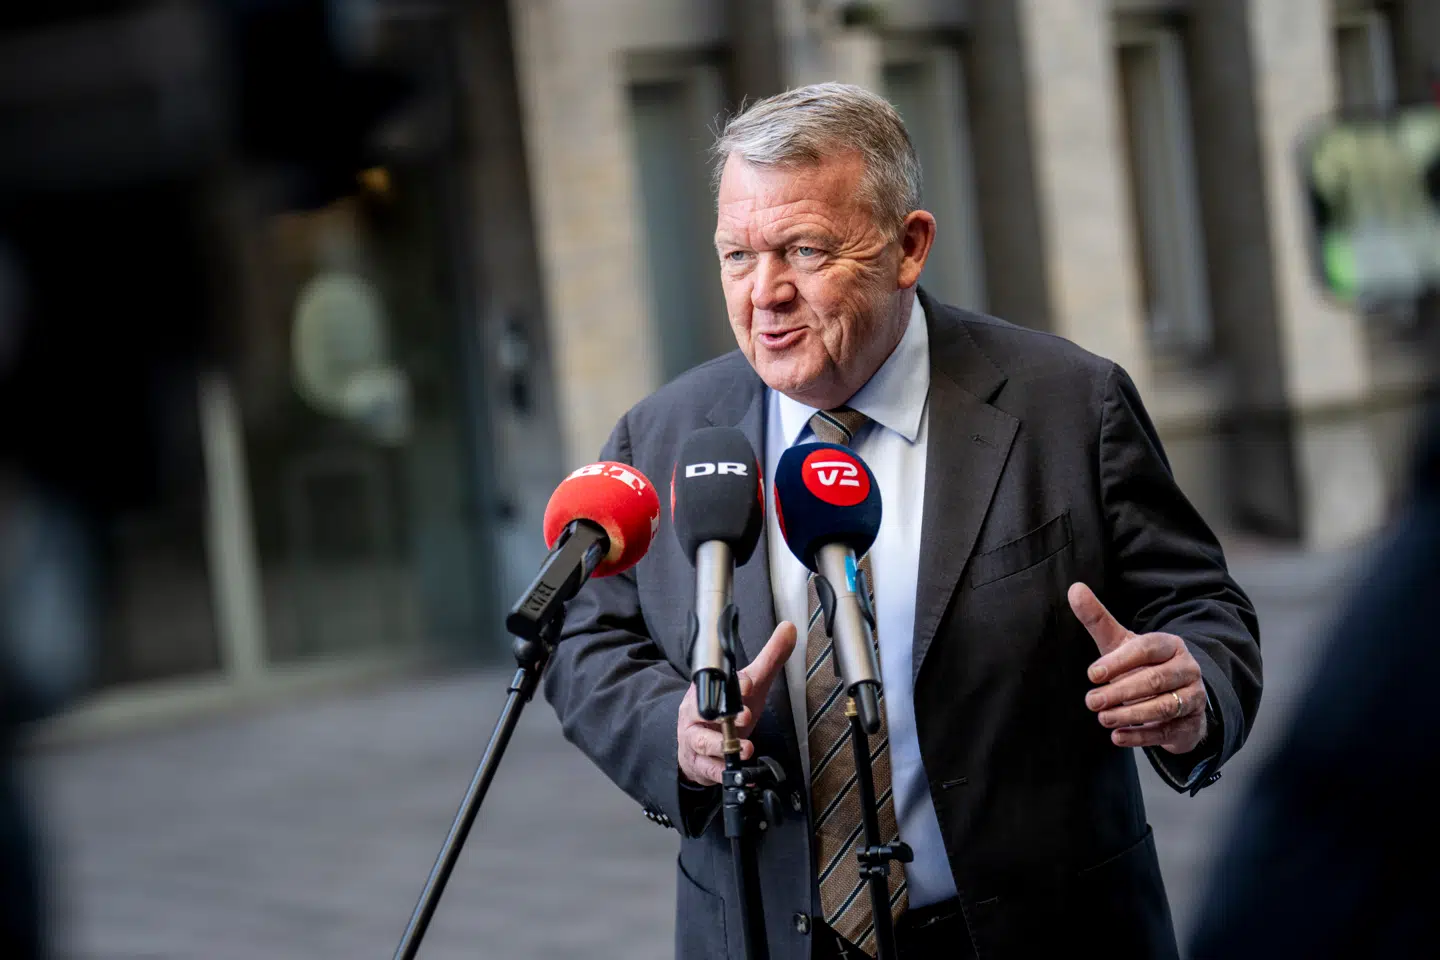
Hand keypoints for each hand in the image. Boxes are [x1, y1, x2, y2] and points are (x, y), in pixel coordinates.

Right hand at [677, 621, 796, 785]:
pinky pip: (710, 769)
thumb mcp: (752, 685)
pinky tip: (742, 776)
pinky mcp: (700, 763)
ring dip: (723, 747)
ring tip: (745, 748)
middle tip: (744, 717)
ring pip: (703, 743)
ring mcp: (696, 739)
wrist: (698, 746)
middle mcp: (697, 714)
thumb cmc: (726, 712)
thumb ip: (769, 658)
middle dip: (725, 716)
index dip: (735, 683)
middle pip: (703, 712)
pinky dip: (724, 773)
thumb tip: (789, 629)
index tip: (749, 683)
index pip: (718, 683)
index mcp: (707, 690)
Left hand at [1069, 583, 1207, 754]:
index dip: (1119, 661)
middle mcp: (1187, 670)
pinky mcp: (1189, 725)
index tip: (1091, 674)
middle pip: (1155, 680)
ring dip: (1131, 714)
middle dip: (1121, 692)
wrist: (1177, 696)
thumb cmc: (1142, 665)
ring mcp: (1192, 699)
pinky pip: (1167, 732)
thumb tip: (1074, 589)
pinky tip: (1118, 736)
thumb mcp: (1121, 643)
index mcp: (1170, 646)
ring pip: (1164, 707)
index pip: (1147, 648)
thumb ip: (1098, 619)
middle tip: (1091, 702)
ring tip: (1103, 719)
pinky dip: (1142, 736)